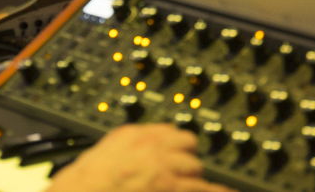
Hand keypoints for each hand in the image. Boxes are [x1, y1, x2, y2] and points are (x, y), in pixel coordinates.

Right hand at [47, 124, 235, 191]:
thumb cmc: (90, 180)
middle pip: (186, 144)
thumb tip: (139, 143)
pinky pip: (202, 187)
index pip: (169, 129)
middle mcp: (153, 147)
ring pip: (194, 165)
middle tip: (184, 170)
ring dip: (192, 176)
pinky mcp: (172, 187)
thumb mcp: (108, 150)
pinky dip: (214, 189)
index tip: (178, 149)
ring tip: (192, 185)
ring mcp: (164, 168)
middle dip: (186, 158)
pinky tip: (225, 190)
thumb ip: (128, 145)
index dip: (175, 143)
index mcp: (136, 135)